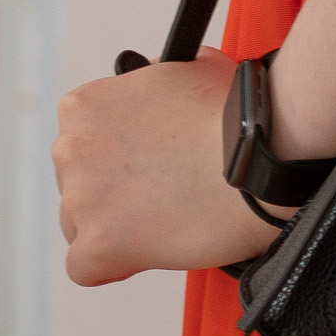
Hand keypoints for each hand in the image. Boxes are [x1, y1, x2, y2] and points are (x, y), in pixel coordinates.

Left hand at [54, 47, 282, 284]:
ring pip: (78, 227)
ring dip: (114, 227)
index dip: (115, 156)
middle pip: (76, 185)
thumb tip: (147, 89)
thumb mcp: (186, 67)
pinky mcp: (97, 246)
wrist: (264, 156)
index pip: (79, 141)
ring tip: (167, 220)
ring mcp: (80, 199)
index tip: (145, 163)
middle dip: (113, 191)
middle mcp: (71, 149)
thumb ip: (150, 79)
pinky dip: (115, 265)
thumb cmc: (237, 113)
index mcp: (84, 106)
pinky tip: (149, 249)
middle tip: (162, 192)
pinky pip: (85, 268)